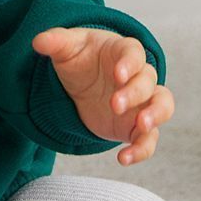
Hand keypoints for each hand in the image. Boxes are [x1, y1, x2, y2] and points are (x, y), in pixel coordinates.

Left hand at [30, 26, 174, 165]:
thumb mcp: (67, 48)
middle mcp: (139, 77)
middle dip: (135, 94)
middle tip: (114, 105)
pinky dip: (142, 150)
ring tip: (141, 128)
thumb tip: (37, 41)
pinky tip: (123, 158)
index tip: (118, 75)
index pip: (135, 54)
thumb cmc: (82, 57)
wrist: (85, 81)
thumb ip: (56, 42)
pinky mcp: (136, 126)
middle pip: (149, 82)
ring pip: (162, 107)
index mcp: (124, 52)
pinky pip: (149, 138)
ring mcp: (142, 102)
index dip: (130, 64)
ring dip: (155, 117)